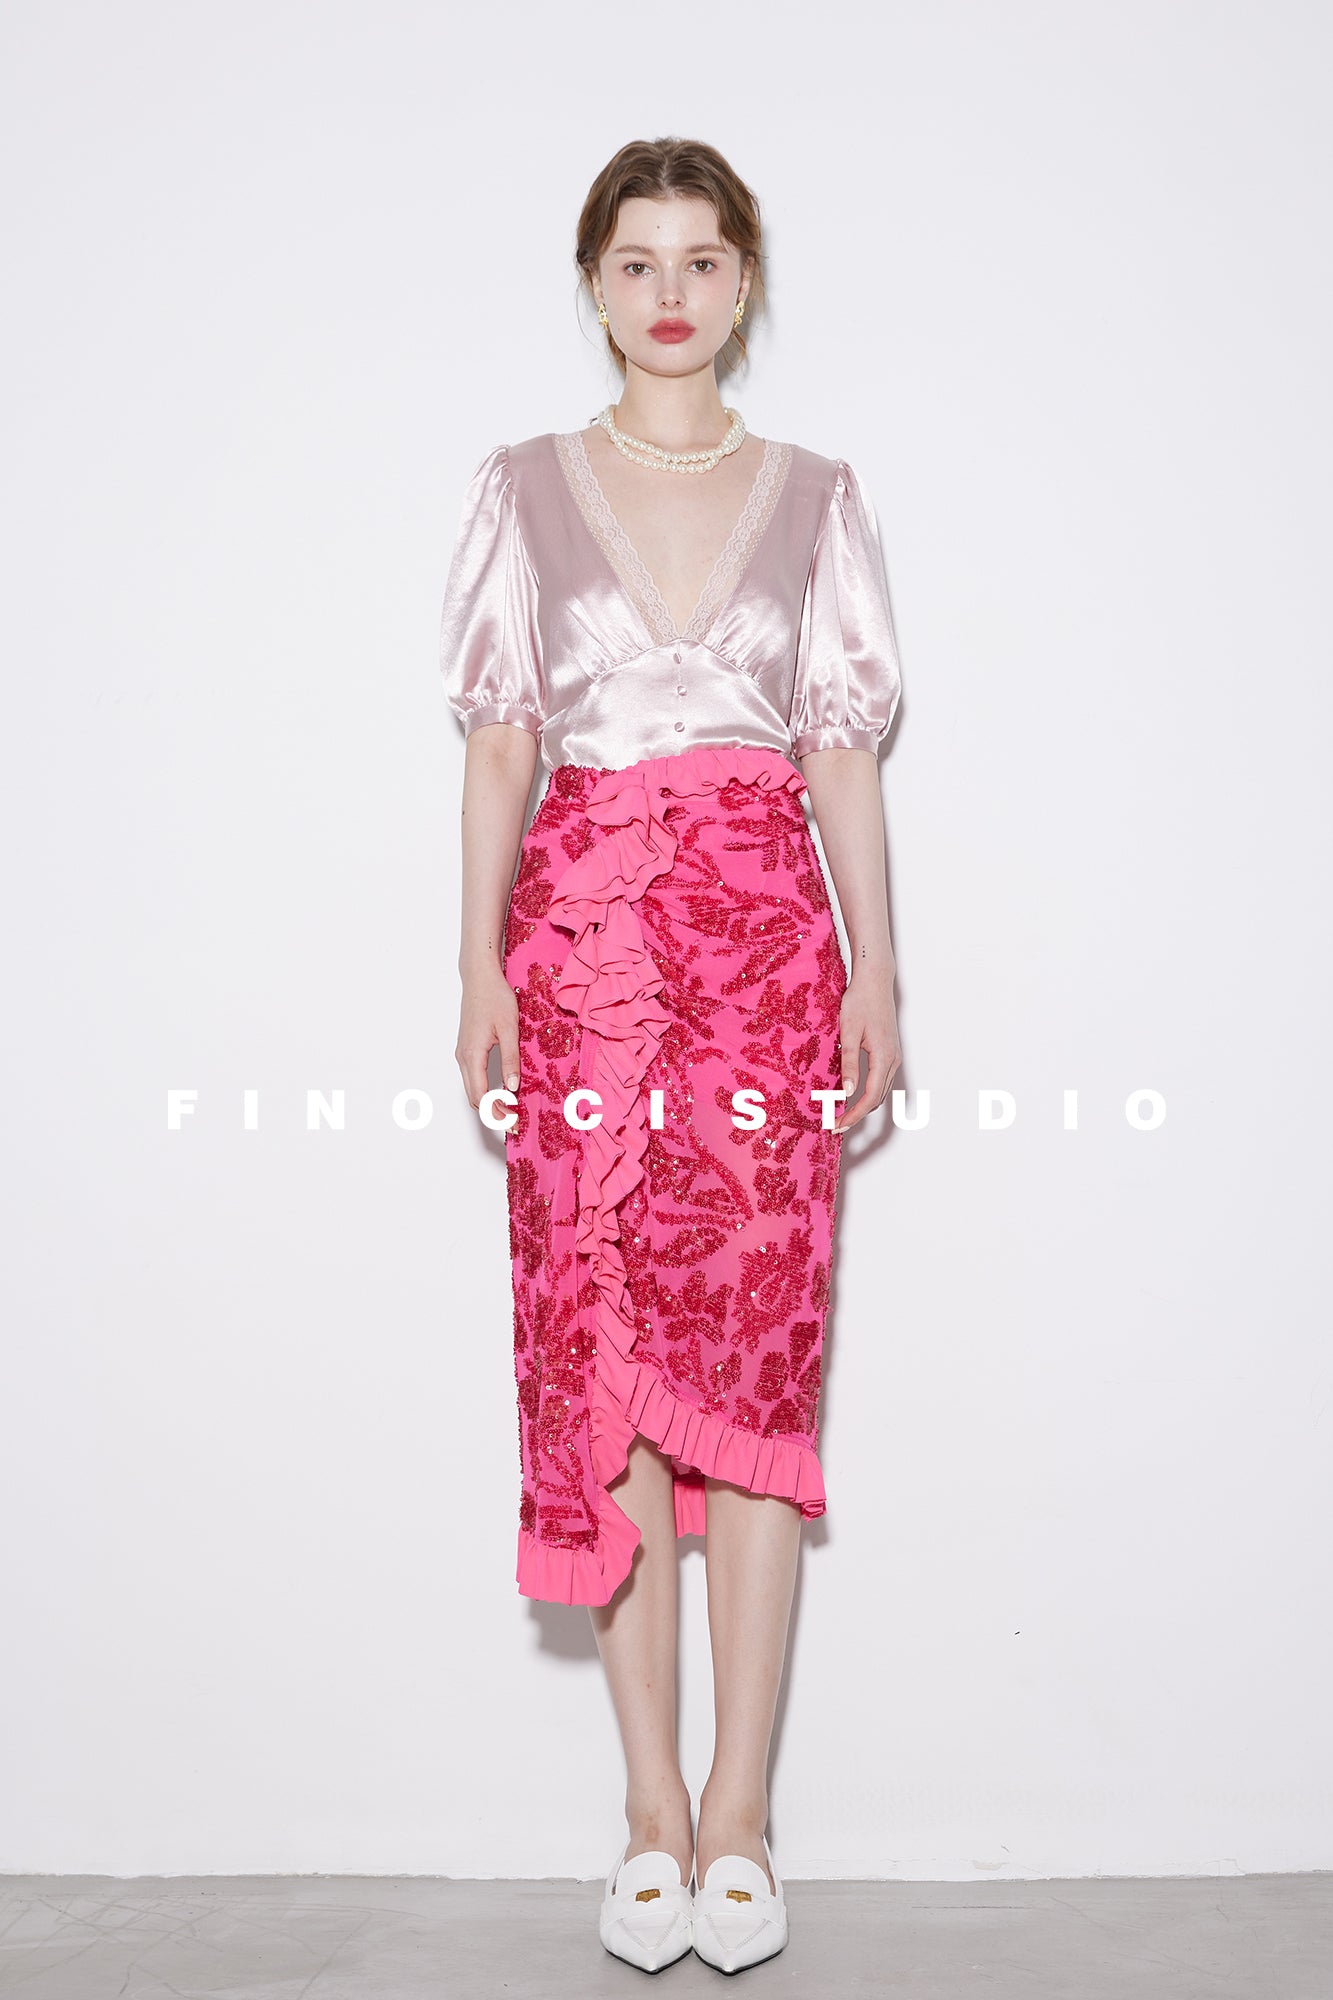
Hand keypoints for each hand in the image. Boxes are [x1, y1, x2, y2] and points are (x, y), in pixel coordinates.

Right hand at [456, 966, 521, 1112]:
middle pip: (473, 1097)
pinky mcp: (466, 1048)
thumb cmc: (495, 998)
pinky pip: (473, 1077)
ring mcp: (462, 1053)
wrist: (479, 978)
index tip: (513, 1123)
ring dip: (488, 1102)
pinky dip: (485, 1089)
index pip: (481, 1096)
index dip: (496, 1113)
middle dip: (492, 1113)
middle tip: (514, 1121)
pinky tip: (502, 1090)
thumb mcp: (510, 1028)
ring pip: (472, 1088)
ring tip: (511, 1108)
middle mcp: (463, 1057)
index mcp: (472, 1055)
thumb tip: (512, 1087)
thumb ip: (511, 1059)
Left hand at [833, 964, 900, 1134]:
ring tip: (840, 1113)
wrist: (875, 981)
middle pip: (877, 1099)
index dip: (853, 1115)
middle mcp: (893, 1060)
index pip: (870, 1097)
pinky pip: (881, 1080)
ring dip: (863, 1105)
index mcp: (883, 1058)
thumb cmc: (859, 1002)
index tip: (836, 1125)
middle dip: (857, 1115)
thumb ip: (849, 1064)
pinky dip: (868, 1092)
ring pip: (880, 1090)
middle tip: (834, 1124)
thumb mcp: (849, 1033)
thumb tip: (847, 1093)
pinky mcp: (890, 1051)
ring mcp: (894, 1056)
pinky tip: (852, 1093)